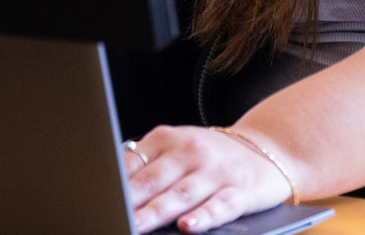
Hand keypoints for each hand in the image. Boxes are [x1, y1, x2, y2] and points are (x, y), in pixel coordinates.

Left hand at [118, 125, 293, 233]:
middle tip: (109, 215)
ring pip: (182, 195)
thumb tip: (109, 184)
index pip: (134, 162)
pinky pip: (220, 206)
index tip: (96, 198)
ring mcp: (216, 172)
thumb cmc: (211, 155)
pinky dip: (204, 217)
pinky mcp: (240, 191)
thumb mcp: (178, 148)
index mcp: (168, 139)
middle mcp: (191, 152)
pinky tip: (188, 228)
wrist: (268, 148)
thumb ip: (147, 163)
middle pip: (154, 180)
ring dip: (158, 212)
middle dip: (129, 201)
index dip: (113, 183)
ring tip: (137, 225)